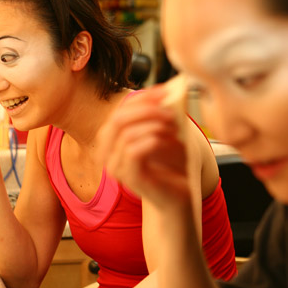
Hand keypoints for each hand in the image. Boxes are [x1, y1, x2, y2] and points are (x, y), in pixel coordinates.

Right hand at [97, 87, 191, 209]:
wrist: (178, 197)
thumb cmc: (171, 166)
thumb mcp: (167, 134)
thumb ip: (162, 114)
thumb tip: (169, 90)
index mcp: (114, 139)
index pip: (121, 110)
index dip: (142, 98)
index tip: (165, 91)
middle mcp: (109, 153)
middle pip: (118, 119)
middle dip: (146, 109)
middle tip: (169, 109)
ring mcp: (117, 167)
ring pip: (126, 134)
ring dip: (153, 126)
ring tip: (174, 128)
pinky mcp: (129, 178)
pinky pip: (133, 151)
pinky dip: (151, 140)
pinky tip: (167, 140)